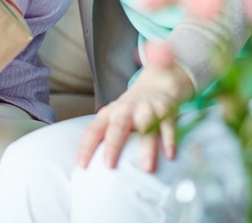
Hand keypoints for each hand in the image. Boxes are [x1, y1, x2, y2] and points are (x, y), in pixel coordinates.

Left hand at [75, 63, 191, 172]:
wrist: (156, 84)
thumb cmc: (130, 109)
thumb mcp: (113, 116)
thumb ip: (104, 134)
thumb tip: (89, 162)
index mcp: (109, 113)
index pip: (94, 130)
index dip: (86, 147)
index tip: (82, 165)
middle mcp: (126, 110)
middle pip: (117, 127)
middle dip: (112, 146)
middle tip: (109, 165)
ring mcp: (146, 110)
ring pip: (146, 128)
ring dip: (146, 147)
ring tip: (146, 168)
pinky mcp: (165, 112)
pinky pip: (167, 127)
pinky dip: (169, 141)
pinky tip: (169, 155)